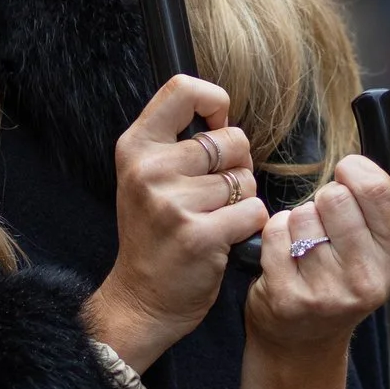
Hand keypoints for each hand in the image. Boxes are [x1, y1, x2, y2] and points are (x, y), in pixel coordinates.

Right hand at [85, 75, 266, 373]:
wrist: (141, 299)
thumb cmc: (155, 234)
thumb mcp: (146, 176)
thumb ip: (177, 141)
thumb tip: (223, 114)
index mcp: (136, 147)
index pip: (183, 89)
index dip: (214, 102)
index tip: (217, 127)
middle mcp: (150, 170)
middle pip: (231, 139)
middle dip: (237, 166)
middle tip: (213, 194)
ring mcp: (172, 203)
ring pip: (246, 179)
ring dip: (242, 200)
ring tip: (213, 218)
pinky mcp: (199, 235)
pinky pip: (254, 210)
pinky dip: (249, 225)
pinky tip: (225, 237)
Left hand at [237, 148, 389, 388]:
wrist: (304, 337)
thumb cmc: (343, 268)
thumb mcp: (375, 228)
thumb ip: (389, 171)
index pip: (375, 187)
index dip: (353, 171)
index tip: (346, 176)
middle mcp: (373, 282)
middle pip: (333, 197)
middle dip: (322, 200)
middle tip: (324, 224)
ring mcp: (331, 295)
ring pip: (300, 214)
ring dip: (296, 220)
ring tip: (304, 244)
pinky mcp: (289, 299)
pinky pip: (272, 233)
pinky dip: (271, 235)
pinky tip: (281, 256)